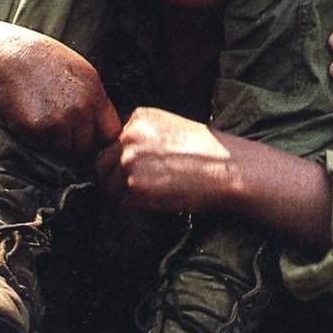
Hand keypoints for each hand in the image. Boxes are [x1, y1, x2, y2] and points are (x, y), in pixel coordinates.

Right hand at [0, 28, 122, 156]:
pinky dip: (36, 139)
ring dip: (55, 143)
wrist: (4, 55)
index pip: (111, 132)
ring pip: (65, 150)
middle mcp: (81, 109)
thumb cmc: (40, 60)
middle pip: (87, 146)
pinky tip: (28, 117)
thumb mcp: (78, 71)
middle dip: (75, 143)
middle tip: (58, 127)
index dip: (99, 137)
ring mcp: (59, 120)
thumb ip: (93, 98)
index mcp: (95, 93)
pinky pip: (42, 147)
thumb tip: (100, 127)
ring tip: (42, 118)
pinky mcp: (36, 129)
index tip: (88, 136)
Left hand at [94, 106, 238, 215]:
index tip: (137, 178)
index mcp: (139, 118)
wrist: (230, 168)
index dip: (121, 165)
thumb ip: (146, 140)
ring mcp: (130, 161)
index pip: (113, 144)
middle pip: (102, 165)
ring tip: (151, 206)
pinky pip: (124, 206)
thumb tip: (125, 162)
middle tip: (135, 196)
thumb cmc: (212, 153)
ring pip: (110, 188)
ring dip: (126, 200)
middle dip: (115, 183)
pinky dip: (138, 214)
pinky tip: (157, 213)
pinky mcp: (135, 187)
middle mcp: (129, 136)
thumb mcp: (174, 129)